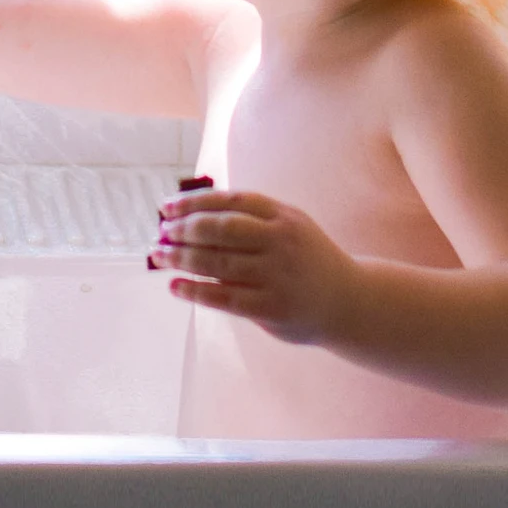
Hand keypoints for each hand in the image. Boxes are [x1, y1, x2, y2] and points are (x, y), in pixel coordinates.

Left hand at [151, 189, 360, 345]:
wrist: (348, 301)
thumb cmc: (304, 260)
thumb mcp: (288, 227)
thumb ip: (249, 219)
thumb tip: (189, 215)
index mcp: (282, 216)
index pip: (231, 201)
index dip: (193, 202)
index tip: (166, 207)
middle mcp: (281, 242)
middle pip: (221, 229)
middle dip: (184, 229)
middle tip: (161, 233)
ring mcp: (277, 275)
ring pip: (217, 263)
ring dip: (181, 258)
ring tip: (159, 255)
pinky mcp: (271, 307)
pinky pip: (224, 297)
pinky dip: (195, 291)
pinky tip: (175, 286)